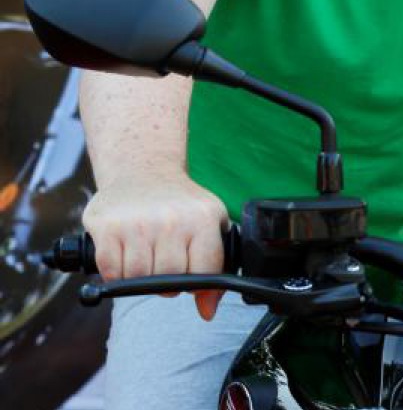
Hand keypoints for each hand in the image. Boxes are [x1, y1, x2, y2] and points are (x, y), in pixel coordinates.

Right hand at [82, 171, 228, 319]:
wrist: (144, 171)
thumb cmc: (181, 204)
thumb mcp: (210, 222)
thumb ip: (215, 265)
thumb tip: (207, 311)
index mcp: (203, 218)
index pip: (205, 272)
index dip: (199, 286)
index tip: (192, 281)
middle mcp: (171, 219)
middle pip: (169, 280)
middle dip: (168, 283)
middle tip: (165, 267)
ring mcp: (138, 222)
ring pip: (138, 279)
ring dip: (140, 279)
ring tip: (147, 258)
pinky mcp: (107, 226)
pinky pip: (111, 271)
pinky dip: (116, 273)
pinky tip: (125, 255)